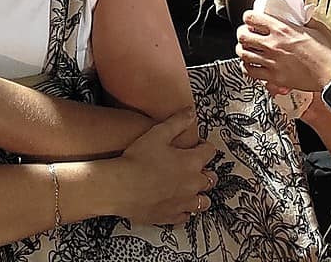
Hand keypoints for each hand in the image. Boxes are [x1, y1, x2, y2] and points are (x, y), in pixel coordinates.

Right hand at [107, 108, 217, 224]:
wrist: (120, 187)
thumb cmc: (137, 160)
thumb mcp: (157, 133)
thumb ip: (177, 121)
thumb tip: (191, 112)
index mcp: (192, 162)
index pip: (210, 152)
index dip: (204, 146)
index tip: (197, 145)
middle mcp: (192, 184)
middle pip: (210, 179)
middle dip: (206, 172)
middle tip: (195, 168)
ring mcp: (183, 202)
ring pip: (202, 202)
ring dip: (199, 195)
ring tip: (190, 190)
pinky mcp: (170, 216)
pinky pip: (185, 217)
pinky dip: (184, 212)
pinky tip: (178, 206)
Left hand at [236, 10, 330, 92]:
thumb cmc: (330, 54)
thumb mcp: (318, 28)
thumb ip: (306, 20)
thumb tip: (302, 15)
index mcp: (283, 29)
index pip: (252, 18)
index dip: (249, 17)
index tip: (251, 19)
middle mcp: (274, 45)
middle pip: (243, 36)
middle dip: (242, 33)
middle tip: (247, 33)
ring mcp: (272, 62)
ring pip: (243, 54)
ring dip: (243, 49)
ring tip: (247, 49)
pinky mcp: (274, 77)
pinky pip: (251, 72)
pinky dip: (247, 67)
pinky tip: (251, 65)